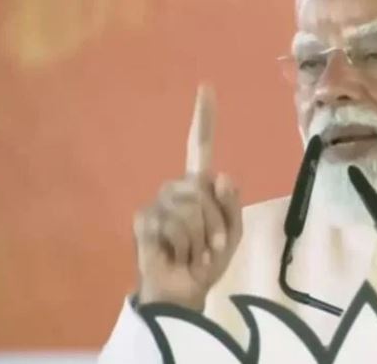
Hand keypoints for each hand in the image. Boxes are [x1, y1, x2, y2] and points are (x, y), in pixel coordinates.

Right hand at [134, 85, 241, 311]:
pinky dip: (183, 247)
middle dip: (214, 223)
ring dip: (200, 239)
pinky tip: (174, 254)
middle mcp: (177, 188)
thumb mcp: (232, 234)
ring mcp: (158, 202)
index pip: (200, 146)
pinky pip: (172, 224)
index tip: (205, 86)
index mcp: (199, 186)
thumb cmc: (208, 260)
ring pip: (191, 209)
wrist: (184, 290)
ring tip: (193, 252)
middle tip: (210, 246)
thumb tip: (222, 175)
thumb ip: (232, 205)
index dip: (203, 118)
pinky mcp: (144, 219)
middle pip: (203, 190)